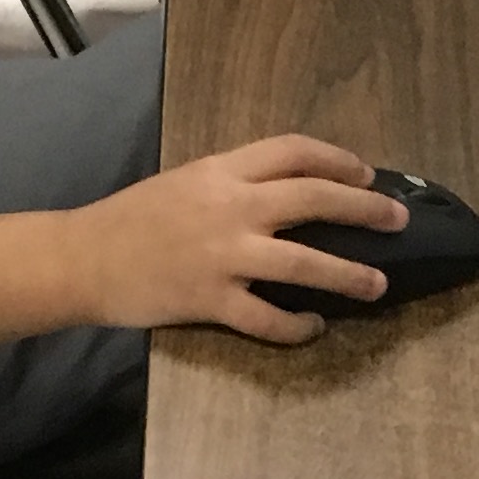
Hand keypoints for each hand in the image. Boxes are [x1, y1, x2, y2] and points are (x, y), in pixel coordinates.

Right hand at [73, 136, 406, 342]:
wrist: (82, 258)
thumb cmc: (132, 219)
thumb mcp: (187, 182)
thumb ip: (235, 183)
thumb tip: (291, 193)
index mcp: (222, 171)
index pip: (295, 151)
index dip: (339, 160)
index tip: (367, 174)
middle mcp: (230, 207)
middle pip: (315, 198)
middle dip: (365, 208)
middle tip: (396, 220)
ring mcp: (223, 256)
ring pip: (306, 262)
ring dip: (350, 274)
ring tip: (378, 284)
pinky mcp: (211, 300)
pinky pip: (268, 318)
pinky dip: (297, 326)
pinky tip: (313, 326)